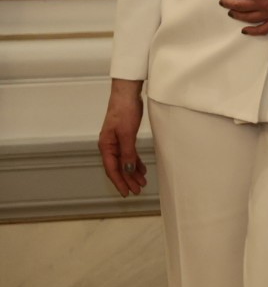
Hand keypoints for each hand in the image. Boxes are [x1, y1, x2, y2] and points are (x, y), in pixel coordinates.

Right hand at [98, 79, 147, 195]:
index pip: (112, 169)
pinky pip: (129, 153)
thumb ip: (127, 153)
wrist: (127, 94)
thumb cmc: (124, 110)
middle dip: (128, 180)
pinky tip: (141, 168)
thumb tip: (128, 170)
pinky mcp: (125, 136)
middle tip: (137, 190)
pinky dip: (135, 161)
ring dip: (132, 172)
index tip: (127, 192)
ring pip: (124, 161)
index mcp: (106, 146)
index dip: (120, 182)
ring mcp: (117, 141)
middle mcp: (109, 145)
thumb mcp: (127, 134)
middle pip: (118, 167)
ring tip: (142, 182)